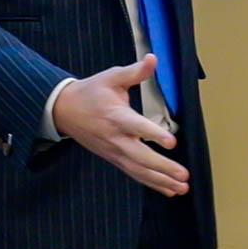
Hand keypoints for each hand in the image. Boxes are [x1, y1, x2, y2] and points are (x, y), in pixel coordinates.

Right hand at [52, 54, 189, 195]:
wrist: (64, 110)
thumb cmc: (90, 92)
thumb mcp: (111, 77)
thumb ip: (134, 72)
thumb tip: (153, 59)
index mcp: (116, 116)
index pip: (137, 127)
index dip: (154, 134)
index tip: (171, 142)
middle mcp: (116, 138)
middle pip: (140, 157)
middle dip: (163, 168)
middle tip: (183, 175)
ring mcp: (114, 152)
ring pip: (138, 170)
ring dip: (161, 180)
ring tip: (182, 188)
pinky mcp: (114, 158)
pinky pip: (134, 174)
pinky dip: (152, 183)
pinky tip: (169, 189)